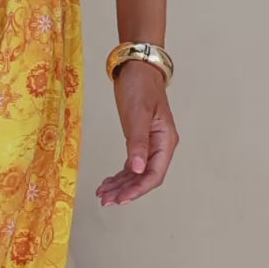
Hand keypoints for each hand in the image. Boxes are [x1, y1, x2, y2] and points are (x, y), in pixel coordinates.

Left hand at [95, 60, 178, 206]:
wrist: (137, 67)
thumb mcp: (137, 114)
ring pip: (137, 172)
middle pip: (145, 177)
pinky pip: (132, 163)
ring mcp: (150, 143)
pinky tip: (108, 181)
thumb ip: (138, 143)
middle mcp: (160, 145)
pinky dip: (120, 174)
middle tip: (106, 200)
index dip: (137, 189)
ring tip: (103, 194)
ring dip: (121, 184)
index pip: (154, 174)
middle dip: (126, 190)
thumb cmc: (140, 87)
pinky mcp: (139, 139)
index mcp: (165, 141)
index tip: (120, 199)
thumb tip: (139, 170)